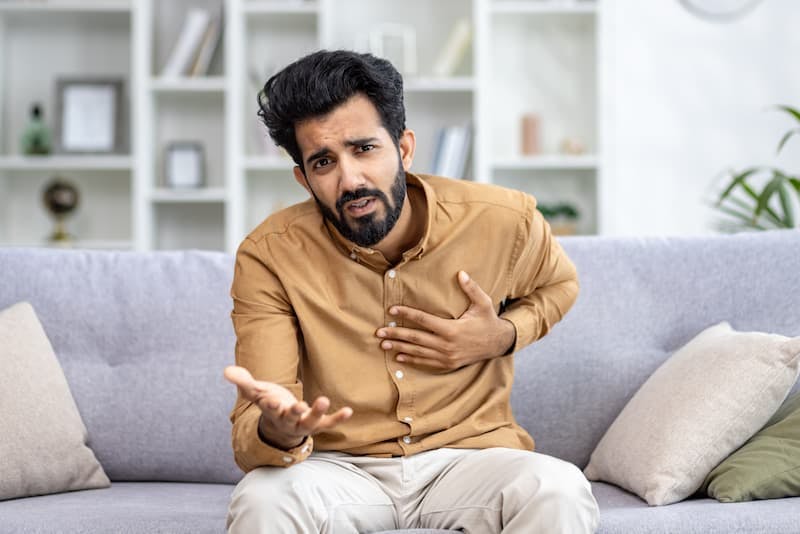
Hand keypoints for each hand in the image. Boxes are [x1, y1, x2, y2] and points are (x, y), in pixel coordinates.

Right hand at [224, 366, 352, 449]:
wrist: (281, 425)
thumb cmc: (269, 403)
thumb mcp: (255, 391)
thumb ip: (243, 381)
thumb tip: (226, 371)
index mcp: (272, 411)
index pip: (270, 409)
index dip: (271, 405)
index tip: (271, 400)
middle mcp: (288, 420)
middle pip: (291, 417)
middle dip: (295, 411)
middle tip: (301, 405)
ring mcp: (303, 424)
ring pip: (310, 422)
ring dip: (317, 412)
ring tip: (324, 400)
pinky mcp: (317, 424)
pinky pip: (328, 424)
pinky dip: (338, 419)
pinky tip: (349, 411)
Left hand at [375, 271, 515, 370]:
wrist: (498, 344)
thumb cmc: (488, 321)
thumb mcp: (483, 303)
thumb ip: (471, 288)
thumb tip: (460, 273)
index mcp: (452, 329)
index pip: (424, 320)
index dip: (407, 315)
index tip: (392, 311)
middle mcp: (447, 345)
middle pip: (416, 338)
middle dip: (396, 335)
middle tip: (379, 332)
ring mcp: (447, 356)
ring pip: (418, 352)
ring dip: (399, 348)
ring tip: (383, 345)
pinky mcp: (448, 364)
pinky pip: (426, 362)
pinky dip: (412, 360)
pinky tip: (399, 357)